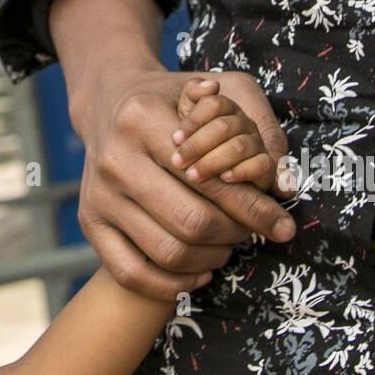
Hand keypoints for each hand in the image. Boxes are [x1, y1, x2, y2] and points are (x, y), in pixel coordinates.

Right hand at [73, 66, 295, 299]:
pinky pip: (131, 274)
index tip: (283, 227)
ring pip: (167, 252)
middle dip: (233, 234)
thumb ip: (257, 124)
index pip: (213, 179)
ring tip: (226, 248)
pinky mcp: (89, 223)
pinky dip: (172, 284)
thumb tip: (284, 184)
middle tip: (249, 232)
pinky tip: (199, 274)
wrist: (108, 105)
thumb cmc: (172, 101)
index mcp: (145, 120)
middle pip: (192, 222)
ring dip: (209, 259)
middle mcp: (116, 160)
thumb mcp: (217, 90)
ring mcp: (99, 196)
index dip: (255, 209)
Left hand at [172, 78, 276, 190]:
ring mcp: (256, 144)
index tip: (175, 139)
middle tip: (177, 161)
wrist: (211, 168)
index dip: (193, 121)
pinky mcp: (265, 166)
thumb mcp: (185, 114)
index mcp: (226, 108)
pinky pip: (261, 165)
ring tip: (192, 175)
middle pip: (223, 127)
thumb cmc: (192, 140)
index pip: (214, 105)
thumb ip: (192, 94)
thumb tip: (212, 85)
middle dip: (197, 145)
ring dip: (213, 162)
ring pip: (239, 147)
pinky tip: (224, 178)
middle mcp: (244, 123)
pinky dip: (243, 171)